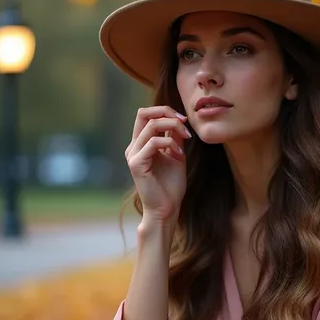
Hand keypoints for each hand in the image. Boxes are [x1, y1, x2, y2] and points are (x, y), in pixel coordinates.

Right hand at [125, 106, 191, 221]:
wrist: (167, 208)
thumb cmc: (171, 185)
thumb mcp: (176, 155)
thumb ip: (175, 137)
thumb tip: (178, 120)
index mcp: (141, 143)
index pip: (146, 114)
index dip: (165, 111)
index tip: (184, 120)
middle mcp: (134, 146)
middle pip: (143, 113)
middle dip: (166, 112)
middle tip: (184, 122)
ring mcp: (133, 154)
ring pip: (151, 125)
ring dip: (173, 127)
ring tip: (186, 138)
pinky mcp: (136, 164)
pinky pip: (153, 142)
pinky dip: (170, 143)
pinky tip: (179, 153)